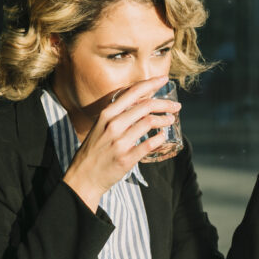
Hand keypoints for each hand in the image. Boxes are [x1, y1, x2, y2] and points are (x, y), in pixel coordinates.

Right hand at [63, 76, 180, 210]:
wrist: (82, 177)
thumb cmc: (94, 151)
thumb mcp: (100, 127)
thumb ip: (117, 115)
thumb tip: (140, 103)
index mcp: (107, 114)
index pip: (132, 93)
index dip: (151, 84)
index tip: (164, 80)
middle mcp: (113, 125)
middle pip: (146, 106)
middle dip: (165, 103)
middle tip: (176, 106)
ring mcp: (120, 142)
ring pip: (149, 122)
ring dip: (164, 120)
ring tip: (171, 120)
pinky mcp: (126, 158)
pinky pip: (149, 144)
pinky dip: (160, 138)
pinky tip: (163, 136)